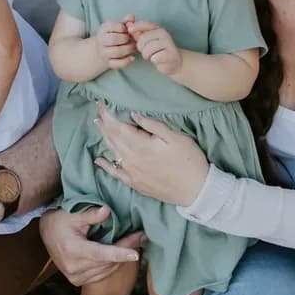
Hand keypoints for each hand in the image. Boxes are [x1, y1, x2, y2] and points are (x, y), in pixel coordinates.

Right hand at [39, 205, 143, 286]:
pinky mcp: (77, 280)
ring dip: (122, 257)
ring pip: (107, 269)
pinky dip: (112, 264)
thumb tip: (107, 211)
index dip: (119, 253)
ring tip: (134, 242)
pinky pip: (102, 274)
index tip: (136, 253)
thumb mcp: (73, 214)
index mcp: (72, 251)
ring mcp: (75, 276)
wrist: (46, 234)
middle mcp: (74, 267)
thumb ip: (91, 214)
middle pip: (108, 261)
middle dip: (126, 249)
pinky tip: (120, 253)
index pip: (100, 254)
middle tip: (141, 236)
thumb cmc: (60, 221)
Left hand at [93, 106, 210, 205]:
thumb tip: (134, 115)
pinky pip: (116, 174)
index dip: (108, 115)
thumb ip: (153, 126)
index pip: (118, 127)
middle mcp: (133, 160)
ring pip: (113, 152)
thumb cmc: (190, 161)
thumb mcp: (176, 138)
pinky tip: (98, 160)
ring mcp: (132, 173)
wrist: (196, 190)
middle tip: (98, 110)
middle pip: (113, 138)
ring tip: (98, 125)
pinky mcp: (136, 184)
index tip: (101, 104)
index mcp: (142, 146)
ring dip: (104, 138)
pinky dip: (106, 166)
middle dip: (104, 123)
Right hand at [95, 19, 135, 70]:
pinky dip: (126, 62)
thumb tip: (132, 17)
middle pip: (113, 39)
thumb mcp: (118, 26)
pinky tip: (132, 58)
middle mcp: (101, 41)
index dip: (124, 28)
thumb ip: (125, 21)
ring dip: (128, 49)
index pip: (112, 26)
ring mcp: (104, 53)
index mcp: (103, 29)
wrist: (102, 49)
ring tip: (134, 47)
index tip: (128, 30)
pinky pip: (116, 64)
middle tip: (132, 39)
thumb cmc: (114, 35)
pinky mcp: (108, 63)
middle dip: (126, 39)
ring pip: (116, 52)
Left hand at [126, 19, 181, 75]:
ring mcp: (168, 44)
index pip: (145, 24)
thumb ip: (138, 33)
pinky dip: (153, 60)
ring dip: (146, 56)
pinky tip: (157, 60)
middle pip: (143, 39)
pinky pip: (155, 58)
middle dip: (141, 48)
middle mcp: (164, 34)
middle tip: (146, 52)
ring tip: (151, 56)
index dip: (136, 26)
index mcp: (158, 29)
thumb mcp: (147, 41)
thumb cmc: (158, 50)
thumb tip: (128, 24)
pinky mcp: (170, 55)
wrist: (174, 62)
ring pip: (147, 49)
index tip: (129, 30)